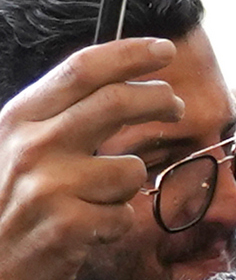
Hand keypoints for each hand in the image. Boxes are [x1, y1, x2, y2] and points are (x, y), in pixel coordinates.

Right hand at [0, 37, 182, 279]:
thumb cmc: (8, 205)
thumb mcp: (16, 147)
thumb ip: (58, 118)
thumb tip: (118, 82)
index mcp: (18, 118)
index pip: (81, 69)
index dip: (129, 53)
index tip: (164, 48)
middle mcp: (32, 144)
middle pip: (116, 103)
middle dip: (158, 99)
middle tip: (175, 106)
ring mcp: (50, 185)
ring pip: (130, 169)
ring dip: (128, 185)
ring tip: (97, 200)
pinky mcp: (69, 224)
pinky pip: (125, 215)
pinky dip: (116, 223)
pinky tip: (87, 231)